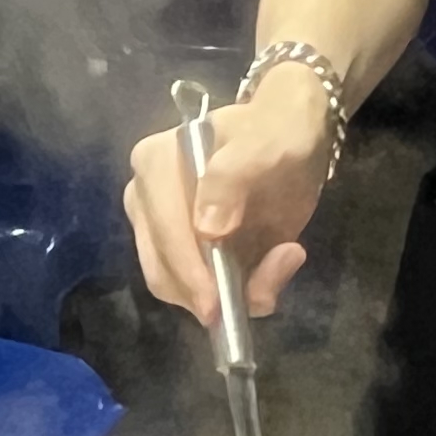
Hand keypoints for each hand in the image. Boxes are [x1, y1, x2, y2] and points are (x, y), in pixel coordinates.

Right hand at [123, 79, 325, 327]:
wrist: (290, 134)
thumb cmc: (276, 133)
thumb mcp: (265, 143)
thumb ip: (233, 176)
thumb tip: (206, 229)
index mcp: (154, 164)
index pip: (162, 228)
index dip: (188, 268)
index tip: (218, 302)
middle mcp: (145, 199)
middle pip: (161, 267)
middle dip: (208, 291)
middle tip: (261, 295)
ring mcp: (161, 230)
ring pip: (177, 287)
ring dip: (228, 294)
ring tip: (279, 263)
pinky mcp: (185, 252)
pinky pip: (200, 290)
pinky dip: (237, 293)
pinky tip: (272, 263)